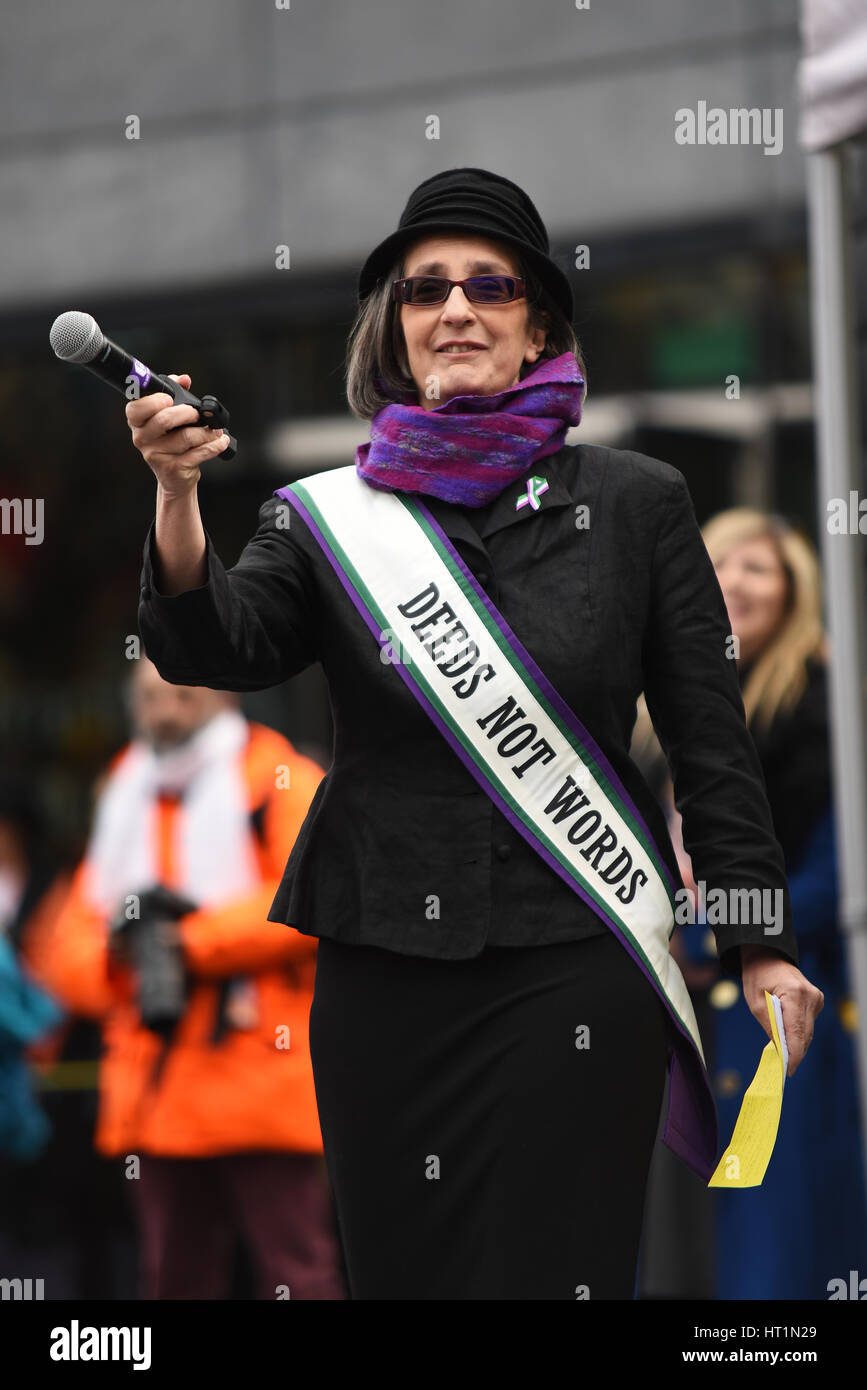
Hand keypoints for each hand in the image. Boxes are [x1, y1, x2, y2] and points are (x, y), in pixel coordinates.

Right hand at [124, 372, 229, 497]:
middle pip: (164, 420)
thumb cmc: (172, 443)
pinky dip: (214, 445)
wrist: (175, 479)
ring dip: (206, 432)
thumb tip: (184, 379)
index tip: (169, 399)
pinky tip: (221, 441)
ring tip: (215, 431)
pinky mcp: (173, 469)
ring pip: (186, 437)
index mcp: (137, 423)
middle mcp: (142, 439)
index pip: (135, 408)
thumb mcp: (169, 419)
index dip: (152, 402)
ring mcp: (156, 455)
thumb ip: (175, 394)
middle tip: (197, 414)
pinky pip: (198, 454)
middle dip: (187, 413)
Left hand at [740, 944, 823, 1076]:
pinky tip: (788, 1042)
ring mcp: (816, 998)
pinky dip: (798, 1033)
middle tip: (784, 1070)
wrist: (767, 956)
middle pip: (805, 1034)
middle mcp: (810, 996)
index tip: (787, 1070)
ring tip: (785, 1060)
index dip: (793, 1053)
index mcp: (794, 993)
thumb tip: (780, 1051)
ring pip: (808, 1030)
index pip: (797, 1031)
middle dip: (795, 1052)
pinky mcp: (816, 1000)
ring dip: (797, 1044)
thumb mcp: (756, 1002)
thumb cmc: (757, 976)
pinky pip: (808, 1023)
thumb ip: (769, 1026)